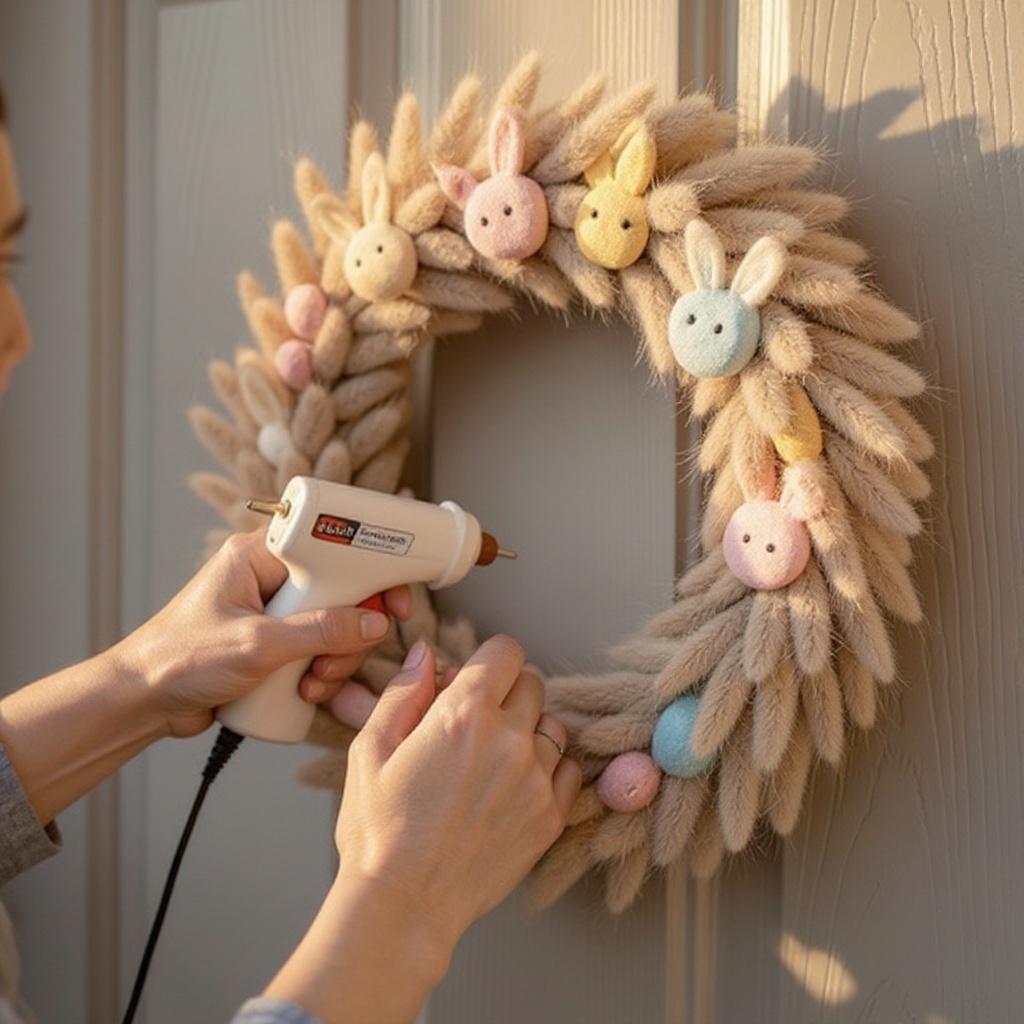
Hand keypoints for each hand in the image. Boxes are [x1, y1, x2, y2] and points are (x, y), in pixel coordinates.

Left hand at [112, 529, 409, 737]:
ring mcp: (276, 613)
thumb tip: (373, 624)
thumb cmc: (176, 660)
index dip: (369, 568)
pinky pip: (319, 651)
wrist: (140, 704)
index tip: (394, 599)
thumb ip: (320, 631)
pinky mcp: (276, 645)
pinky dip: (323, 673)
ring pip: (335, 628)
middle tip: (336, 659)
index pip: (332, 544)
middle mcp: (271, 577)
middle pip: (342, 592)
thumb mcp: (257, 645)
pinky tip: (305, 693)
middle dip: (347, 634)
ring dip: (334, 661)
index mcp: (259, 555)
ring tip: (310, 684)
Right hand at [335, 634, 581, 949]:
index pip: (505, 651)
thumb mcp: (369, 751)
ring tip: (494, 760)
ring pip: (553, 726)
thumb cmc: (378, 832)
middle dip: (507, 692)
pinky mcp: (550, 816)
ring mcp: (535, 779)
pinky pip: (569, 769)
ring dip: (529, 731)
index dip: (488, 661)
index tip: (475, 680)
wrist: (403, 906)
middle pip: (532, 682)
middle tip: (478, 723)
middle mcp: (508, 739)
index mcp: (462, 715)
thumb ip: (403, 692)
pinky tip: (515, 787)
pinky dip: (548, 770)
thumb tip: (427, 654)